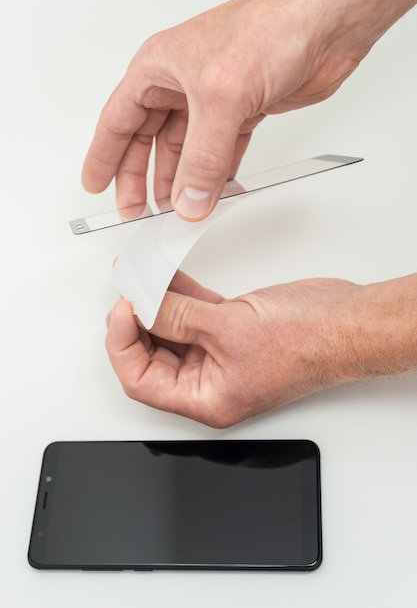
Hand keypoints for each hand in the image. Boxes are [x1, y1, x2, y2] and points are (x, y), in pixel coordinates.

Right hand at [82, 0, 416, 220]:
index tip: (96, 185)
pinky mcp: (243, 112)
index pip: (118, 119)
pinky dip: (215, 176)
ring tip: (175, 211)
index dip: (105, 155)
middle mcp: (182, 84)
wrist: (326, 24)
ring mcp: (213, 100)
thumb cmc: (269, 29)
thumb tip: (188, 201)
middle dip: (141, 178)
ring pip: (186, 151)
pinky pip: (220, 153)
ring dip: (181, 182)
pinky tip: (212, 195)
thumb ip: (202, 158)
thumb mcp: (220, 99)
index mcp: (160, 68)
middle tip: (137, 210)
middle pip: (149, 141)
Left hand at [106, 271, 365, 426]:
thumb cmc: (308, 343)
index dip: (123, 345)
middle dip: (135, 321)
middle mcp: (210, 380)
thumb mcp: (229, 328)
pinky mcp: (230, 328)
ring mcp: (220, 352)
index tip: (122, 310)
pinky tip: (165, 276)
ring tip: (139, 277)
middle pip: (152, 354)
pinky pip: (192, 312)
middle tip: (128, 290)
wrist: (348, 322)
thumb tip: (141, 307)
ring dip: (155, 303)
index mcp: (207, 399)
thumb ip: (178, 316)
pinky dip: (177, 294)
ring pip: (172, 329)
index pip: (142, 380)